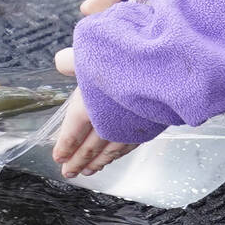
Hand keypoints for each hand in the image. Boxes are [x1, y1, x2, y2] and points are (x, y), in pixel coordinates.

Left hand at [49, 48, 136, 177]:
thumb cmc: (126, 58)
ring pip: (110, 151)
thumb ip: (73, 61)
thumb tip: (61, 62)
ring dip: (98, 162)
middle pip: (90, 147)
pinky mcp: (147, 127)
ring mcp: (128, 127)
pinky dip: (119, 154)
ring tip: (89, 171)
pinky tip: (116, 157)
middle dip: (78, 161)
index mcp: (89, 106)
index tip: (59, 157)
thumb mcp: (92, 51)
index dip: (65, 146)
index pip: (73, 132)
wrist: (166, 66)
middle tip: (69, 172)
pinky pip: (129, 146)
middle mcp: (107, 122)